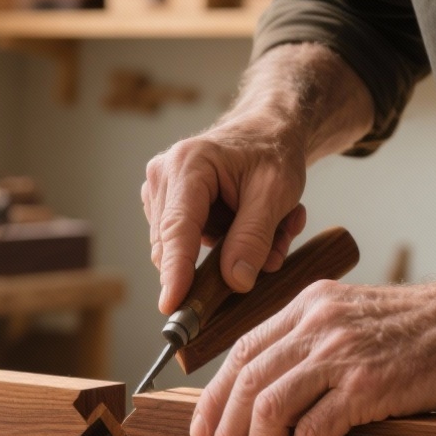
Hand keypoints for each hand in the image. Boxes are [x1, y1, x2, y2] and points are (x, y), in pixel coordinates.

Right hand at [141, 118, 307, 314]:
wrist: (266, 129)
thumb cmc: (272, 151)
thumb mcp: (277, 192)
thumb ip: (254, 237)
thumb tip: (235, 281)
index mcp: (187, 165)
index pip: (178, 230)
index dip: (175, 272)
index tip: (171, 306)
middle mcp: (162, 176)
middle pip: (176, 245)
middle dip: (223, 260)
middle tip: (274, 250)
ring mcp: (159, 191)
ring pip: (183, 248)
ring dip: (228, 251)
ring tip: (270, 228)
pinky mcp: (164, 204)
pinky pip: (186, 242)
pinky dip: (220, 244)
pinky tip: (246, 223)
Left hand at [190, 273, 435, 435]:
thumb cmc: (426, 328)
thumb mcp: (356, 317)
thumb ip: (317, 343)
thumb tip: (277, 396)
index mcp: (307, 305)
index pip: (241, 352)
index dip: (215, 396)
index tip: (201, 429)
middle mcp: (314, 324)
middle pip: (247, 383)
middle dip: (225, 433)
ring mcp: (339, 353)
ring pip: (269, 409)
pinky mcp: (367, 385)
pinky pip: (314, 430)